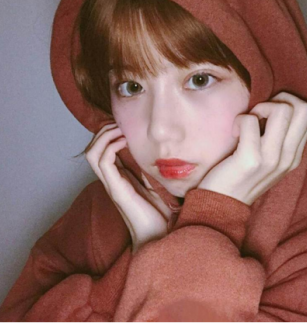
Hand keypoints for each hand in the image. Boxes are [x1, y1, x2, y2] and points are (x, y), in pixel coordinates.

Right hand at [85, 122, 171, 252]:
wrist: (159, 236)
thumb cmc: (159, 213)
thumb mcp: (157, 183)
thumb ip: (151, 168)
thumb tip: (159, 148)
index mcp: (120, 177)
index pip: (103, 150)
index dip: (108, 133)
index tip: (124, 123)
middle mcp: (112, 179)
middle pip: (92, 149)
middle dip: (103, 131)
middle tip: (120, 123)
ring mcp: (112, 184)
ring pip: (92, 154)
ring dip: (104, 136)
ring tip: (120, 129)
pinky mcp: (117, 189)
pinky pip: (103, 162)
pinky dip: (110, 146)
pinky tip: (125, 141)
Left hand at [198, 92, 306, 205]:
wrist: (222, 205)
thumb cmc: (240, 176)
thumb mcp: (268, 159)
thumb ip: (277, 138)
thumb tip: (274, 106)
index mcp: (294, 155)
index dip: (288, 103)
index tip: (268, 114)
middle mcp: (289, 157)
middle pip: (304, 108)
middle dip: (280, 100)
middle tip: (259, 114)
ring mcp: (272, 159)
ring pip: (283, 110)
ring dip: (260, 108)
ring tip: (247, 123)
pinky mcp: (251, 159)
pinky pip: (250, 120)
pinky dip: (240, 119)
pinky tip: (234, 133)